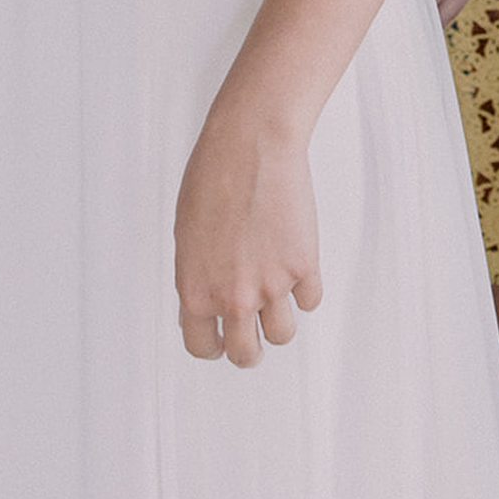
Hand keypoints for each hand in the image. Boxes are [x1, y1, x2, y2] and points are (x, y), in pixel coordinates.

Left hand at [174, 101, 320, 366]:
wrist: (252, 144)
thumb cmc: (214, 176)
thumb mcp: (187, 234)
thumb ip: (198, 275)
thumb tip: (209, 300)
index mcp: (196, 291)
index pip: (202, 347)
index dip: (212, 347)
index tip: (220, 342)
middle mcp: (233, 297)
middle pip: (246, 354)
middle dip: (249, 349)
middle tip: (254, 339)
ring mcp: (271, 285)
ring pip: (282, 334)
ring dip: (280, 322)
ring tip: (279, 302)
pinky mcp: (304, 265)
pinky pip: (310, 299)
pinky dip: (306, 290)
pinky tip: (298, 270)